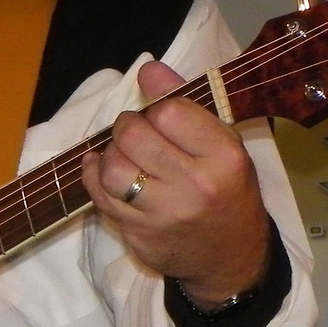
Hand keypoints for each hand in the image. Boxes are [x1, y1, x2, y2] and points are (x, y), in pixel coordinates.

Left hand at [82, 59, 271, 303]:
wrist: (231, 257)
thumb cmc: (227, 189)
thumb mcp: (222, 143)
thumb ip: (185, 104)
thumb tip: (148, 69)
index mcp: (222, 157)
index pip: (168, 111)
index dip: (156, 108)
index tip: (160, 117)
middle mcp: (195, 187)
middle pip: (133, 135)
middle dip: (127, 126)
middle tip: (136, 133)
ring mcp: (164, 216)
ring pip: (111, 168)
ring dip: (109, 155)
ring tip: (123, 156)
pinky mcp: (139, 236)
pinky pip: (100, 197)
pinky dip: (95, 177)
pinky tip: (105, 172)